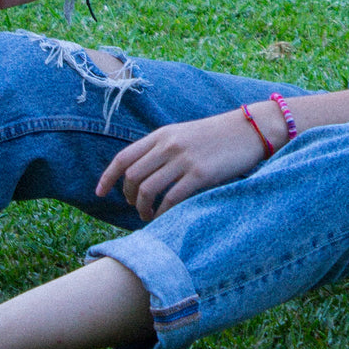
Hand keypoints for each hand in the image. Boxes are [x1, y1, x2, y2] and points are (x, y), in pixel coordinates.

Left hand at [95, 110, 267, 221]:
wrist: (248, 130)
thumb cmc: (216, 136)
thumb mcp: (183, 135)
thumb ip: (162, 149)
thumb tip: (142, 174)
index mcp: (161, 135)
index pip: (124, 158)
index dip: (108, 178)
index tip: (100, 194)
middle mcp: (168, 145)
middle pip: (132, 177)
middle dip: (128, 197)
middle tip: (135, 208)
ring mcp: (183, 159)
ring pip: (148, 190)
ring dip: (143, 209)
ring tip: (148, 217)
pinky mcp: (200, 174)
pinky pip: (171, 199)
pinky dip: (163, 213)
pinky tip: (164, 218)